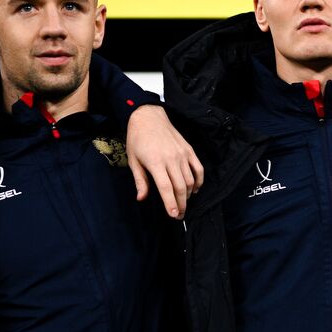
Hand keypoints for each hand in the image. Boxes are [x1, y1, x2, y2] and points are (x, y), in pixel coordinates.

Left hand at [126, 105, 204, 219]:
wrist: (148, 116)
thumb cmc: (137, 139)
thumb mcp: (133, 160)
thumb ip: (140, 181)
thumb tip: (141, 198)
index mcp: (155, 162)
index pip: (166, 188)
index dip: (171, 203)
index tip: (174, 215)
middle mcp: (171, 159)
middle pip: (180, 187)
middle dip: (181, 204)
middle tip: (179, 214)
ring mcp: (182, 154)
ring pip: (190, 180)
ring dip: (188, 195)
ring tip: (184, 203)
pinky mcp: (189, 150)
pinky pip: (198, 169)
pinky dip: (199, 181)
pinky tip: (195, 189)